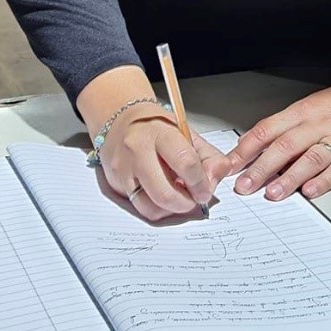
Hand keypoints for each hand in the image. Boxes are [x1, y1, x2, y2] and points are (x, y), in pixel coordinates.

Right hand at [97, 104, 234, 220]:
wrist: (120, 121)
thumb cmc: (155, 126)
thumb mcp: (186, 132)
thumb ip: (208, 156)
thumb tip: (214, 180)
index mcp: (159, 133)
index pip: (185, 163)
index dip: (201, 183)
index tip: (206, 189)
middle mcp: (137, 151)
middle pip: (165, 194)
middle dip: (186, 203)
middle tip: (194, 198)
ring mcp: (124, 170)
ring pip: (151, 207)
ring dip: (171, 209)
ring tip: (179, 196)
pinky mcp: (116, 184)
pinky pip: (140, 207)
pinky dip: (157, 208)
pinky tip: (163, 195)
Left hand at [226, 80, 330, 200]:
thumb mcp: (313, 106)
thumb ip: (288, 127)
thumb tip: (259, 151)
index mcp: (304, 111)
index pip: (268, 129)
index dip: (247, 148)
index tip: (230, 165)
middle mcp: (319, 124)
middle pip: (285, 146)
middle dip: (261, 167)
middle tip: (244, 186)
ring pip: (310, 159)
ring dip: (289, 178)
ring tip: (272, 193)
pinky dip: (324, 181)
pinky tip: (310, 191)